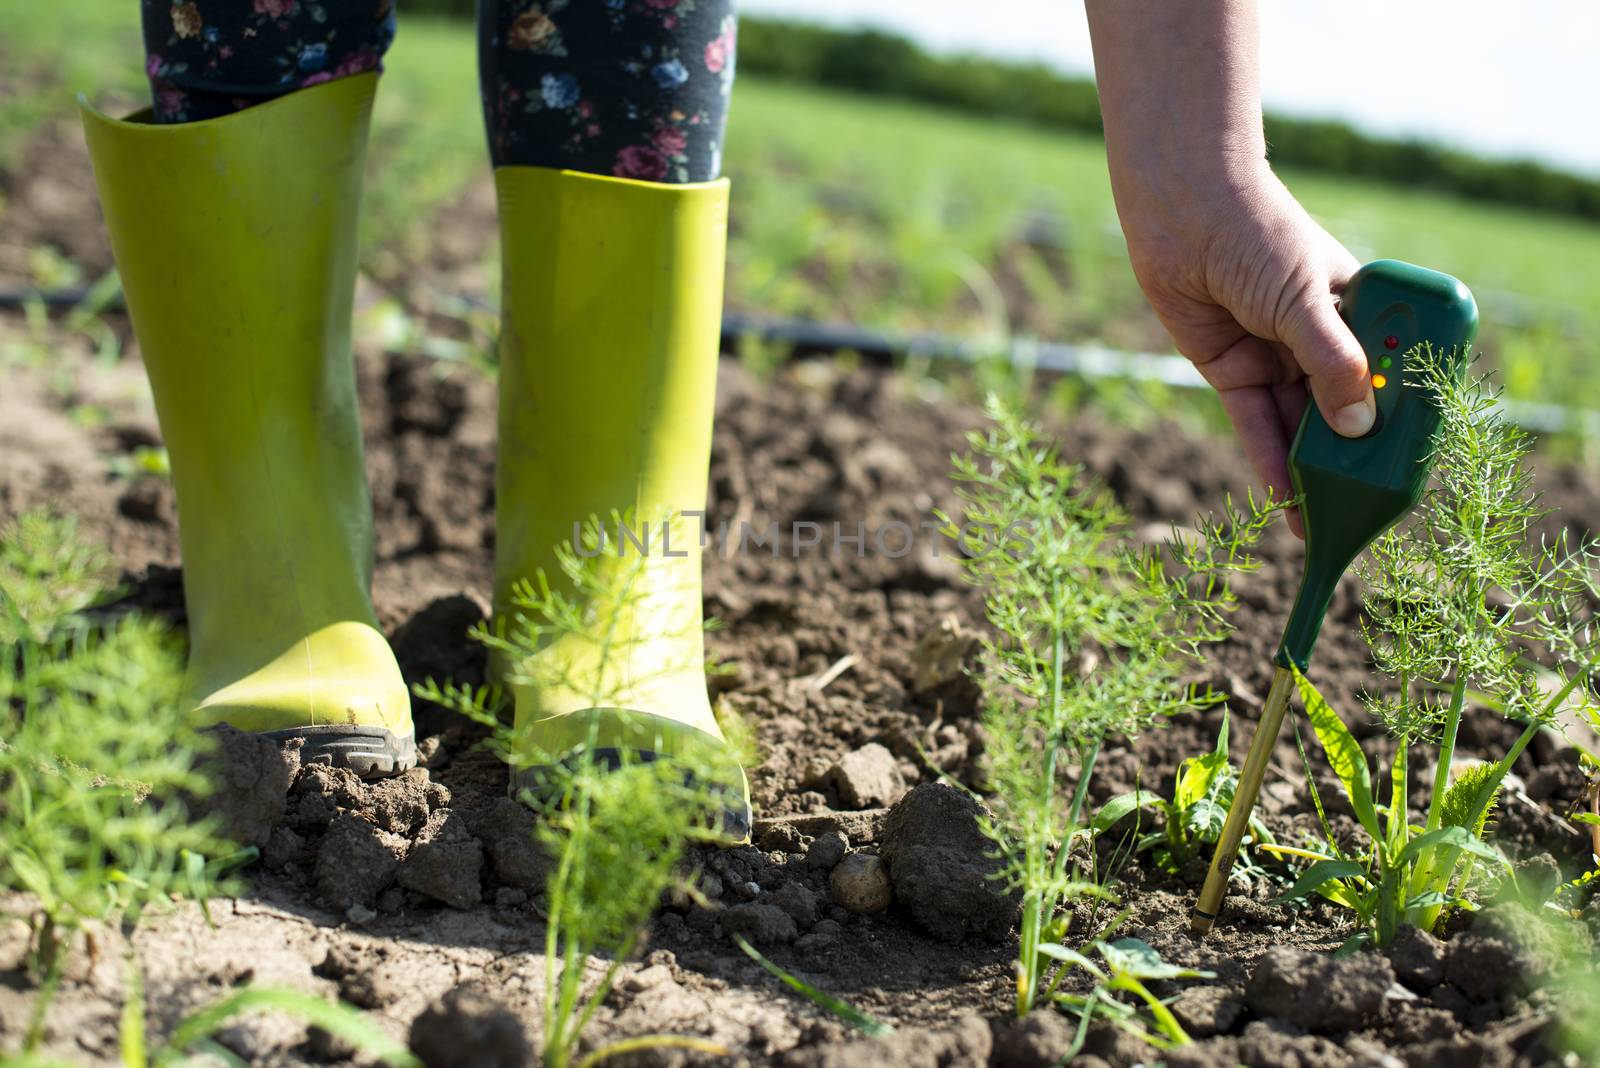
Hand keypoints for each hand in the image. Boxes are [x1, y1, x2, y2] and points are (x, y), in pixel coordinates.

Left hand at [1114, 166, 1371, 535]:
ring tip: (1327, 520)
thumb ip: (1331, 364)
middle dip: (1353, 458)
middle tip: (1365, 509)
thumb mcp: (1305, 300)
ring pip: (1300, 424)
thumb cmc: (1256, 233)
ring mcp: (1275, 355)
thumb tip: (1358, 428)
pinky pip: (1256, 424)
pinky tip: (1288, 497)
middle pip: (1343, 408)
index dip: (1399, 419)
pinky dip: (1271, 460)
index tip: (1408, 466)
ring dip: (1312, 470)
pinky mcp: (1232, 370)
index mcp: (1357, 308)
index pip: (1389, 372)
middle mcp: (1318, 336)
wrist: (1182, 210)